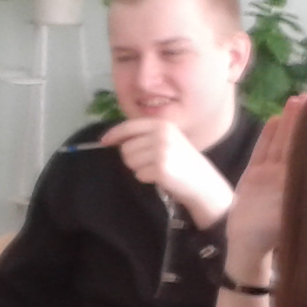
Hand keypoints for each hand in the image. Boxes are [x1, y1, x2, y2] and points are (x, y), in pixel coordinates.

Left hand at [100, 117, 232, 226]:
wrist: (202, 182)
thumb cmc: (182, 162)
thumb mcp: (167, 140)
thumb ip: (145, 136)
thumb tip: (115, 139)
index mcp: (162, 124)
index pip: (129, 126)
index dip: (114, 134)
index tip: (104, 142)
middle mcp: (162, 135)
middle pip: (126, 147)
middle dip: (132, 158)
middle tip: (150, 163)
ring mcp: (161, 151)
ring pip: (130, 161)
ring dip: (139, 168)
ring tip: (156, 169)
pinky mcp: (160, 168)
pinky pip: (138, 174)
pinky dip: (146, 178)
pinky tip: (160, 177)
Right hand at [225, 94, 303, 274]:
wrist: (245, 247)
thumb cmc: (273, 235)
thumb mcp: (294, 213)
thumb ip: (306, 193)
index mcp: (301, 187)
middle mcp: (287, 178)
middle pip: (297, 145)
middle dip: (304, 123)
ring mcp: (270, 176)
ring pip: (281, 144)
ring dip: (289, 123)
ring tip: (297, 100)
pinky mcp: (254, 176)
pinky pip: (261, 152)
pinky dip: (267, 137)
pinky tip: (274, 119)